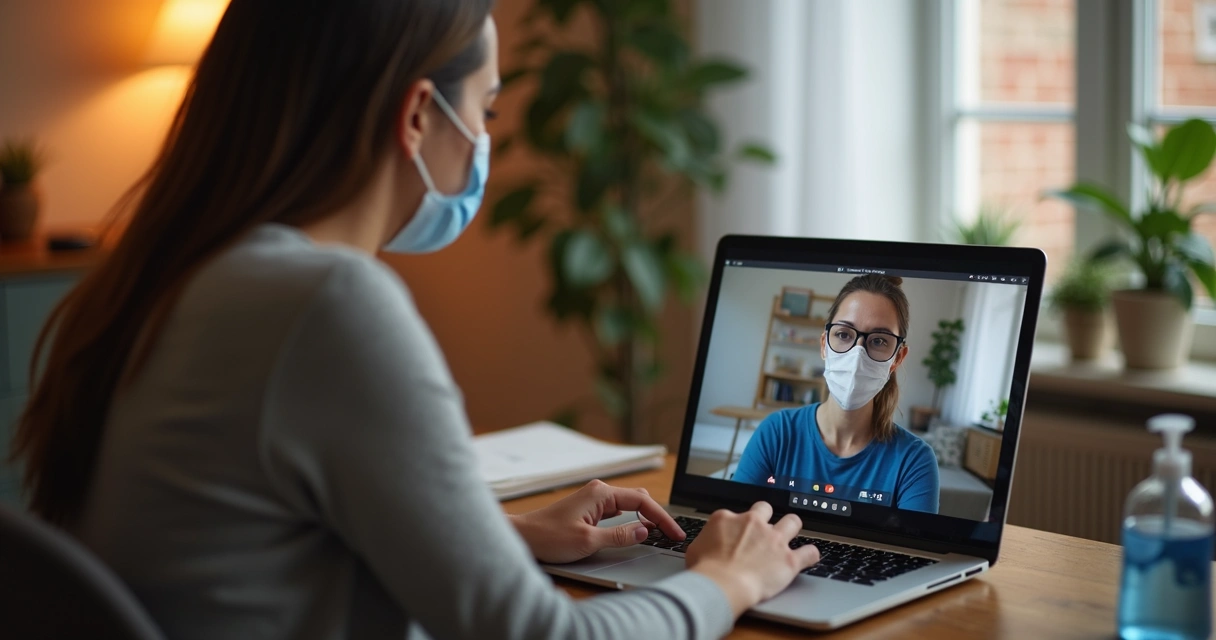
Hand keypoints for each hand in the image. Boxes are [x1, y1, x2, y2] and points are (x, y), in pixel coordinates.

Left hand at [509, 480, 684, 563]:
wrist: (523, 537)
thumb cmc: (549, 537)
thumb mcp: (588, 541)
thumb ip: (619, 536)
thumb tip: (645, 532)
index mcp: (601, 494)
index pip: (642, 502)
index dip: (663, 519)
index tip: (676, 533)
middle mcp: (599, 492)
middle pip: (639, 499)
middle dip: (658, 516)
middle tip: (673, 535)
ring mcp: (594, 500)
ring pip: (629, 505)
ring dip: (646, 518)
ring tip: (662, 534)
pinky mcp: (589, 509)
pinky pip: (618, 511)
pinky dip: (632, 520)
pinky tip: (638, 530)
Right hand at [685, 501, 819, 617]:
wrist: (723, 585)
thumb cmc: (706, 570)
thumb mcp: (694, 549)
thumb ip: (705, 541)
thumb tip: (707, 546)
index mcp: (727, 518)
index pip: (735, 514)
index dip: (736, 526)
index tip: (737, 536)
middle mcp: (753, 523)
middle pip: (765, 509)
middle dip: (766, 517)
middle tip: (763, 530)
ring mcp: (773, 539)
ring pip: (792, 521)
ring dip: (791, 527)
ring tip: (790, 534)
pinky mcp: (789, 559)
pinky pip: (810, 552)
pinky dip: (811, 555)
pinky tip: (808, 557)